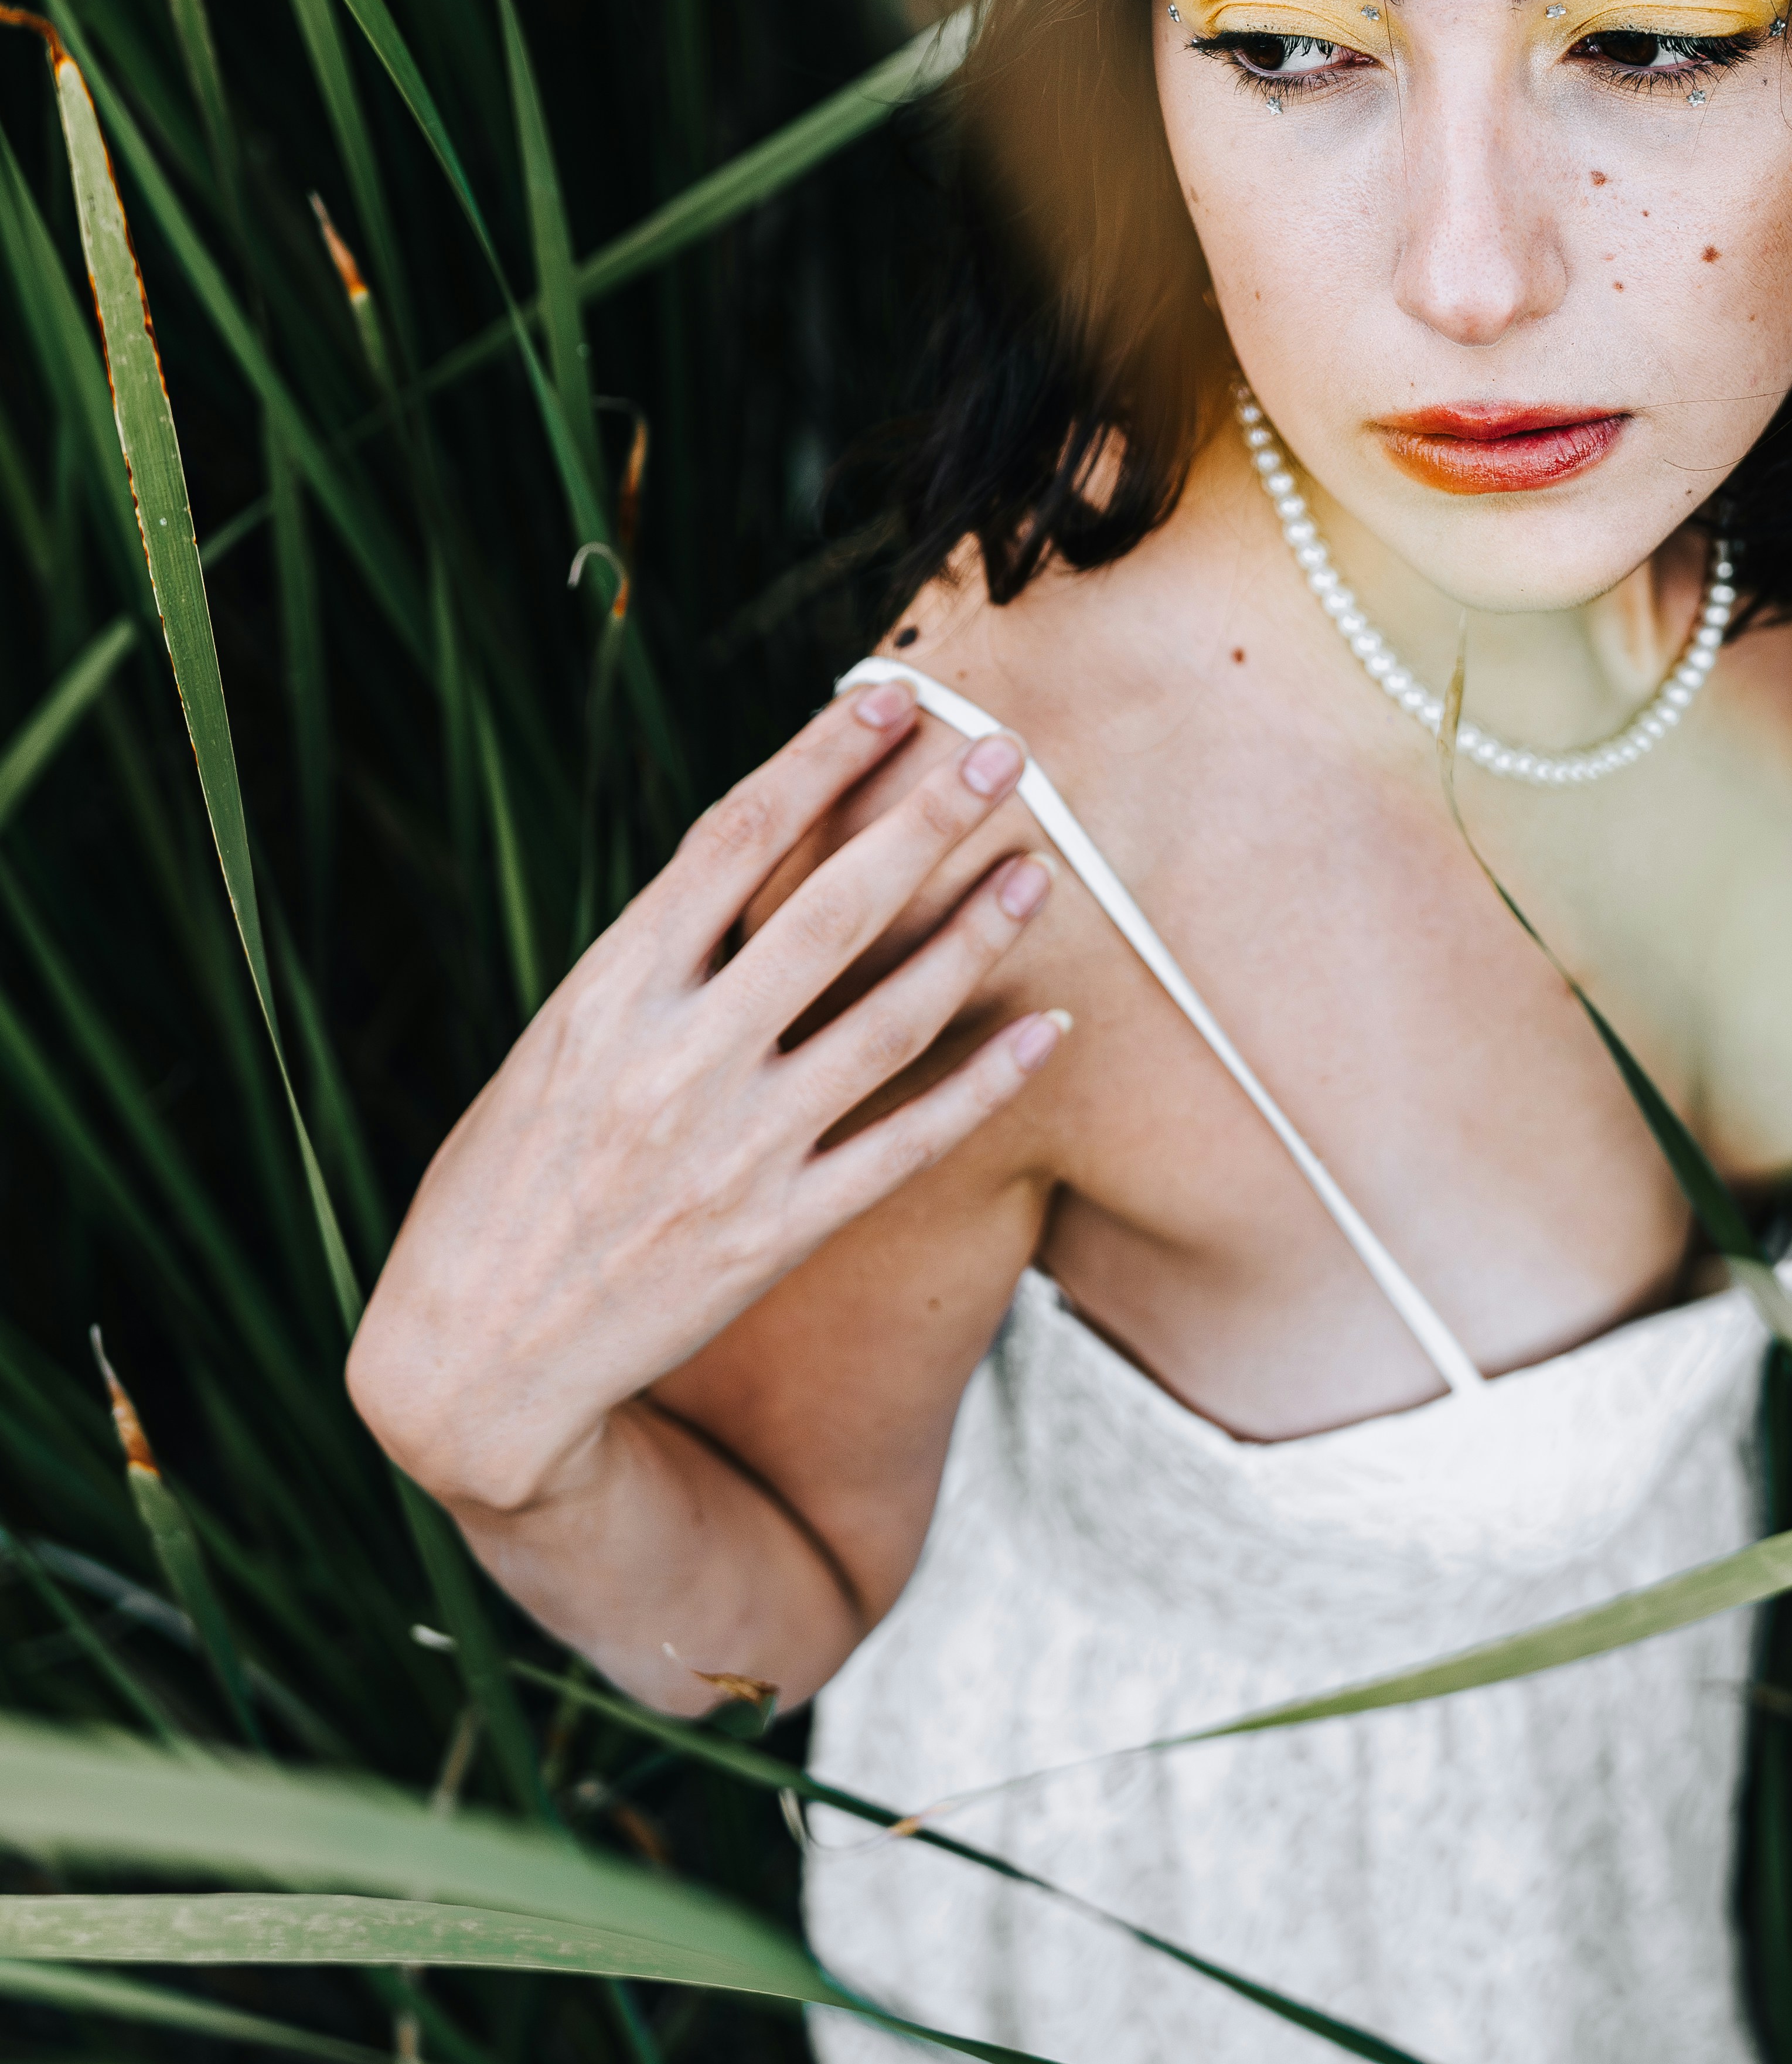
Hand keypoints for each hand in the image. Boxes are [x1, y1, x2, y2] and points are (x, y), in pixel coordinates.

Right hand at [347, 683, 1062, 1518]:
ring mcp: (735, 1148)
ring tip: (1039, 868)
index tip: (886, 701)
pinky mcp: (778, 1232)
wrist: (471, 1362)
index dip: (818, 760)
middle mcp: (675, 1058)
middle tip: (1002, 752)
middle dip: (925, 820)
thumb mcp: (551, 1048)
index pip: (732, 839)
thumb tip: (743, 870)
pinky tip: (1048, 1029)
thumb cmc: (500, 1186)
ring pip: (888, 1017)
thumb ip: (648, 968)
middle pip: (831, 909)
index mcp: (607, 993)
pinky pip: (909, 1145)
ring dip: (975, 935)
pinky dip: (986, 1084)